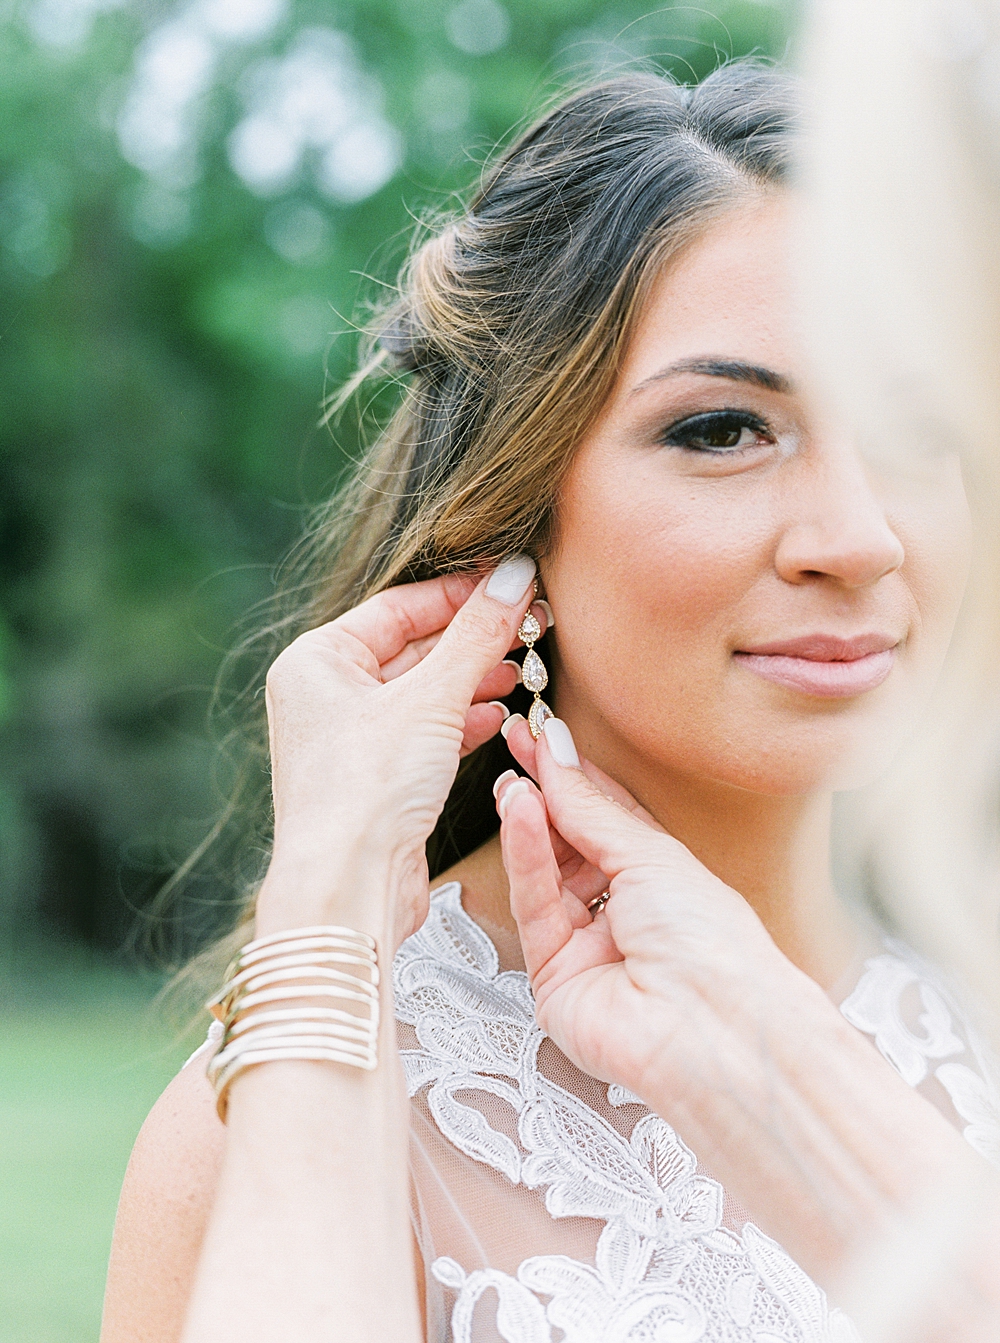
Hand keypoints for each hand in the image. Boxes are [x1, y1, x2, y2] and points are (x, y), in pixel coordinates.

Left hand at [257, 556, 543, 945]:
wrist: (347, 885)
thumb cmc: (366, 787)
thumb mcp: (432, 698)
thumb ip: (477, 634)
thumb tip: (517, 574)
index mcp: (317, 661)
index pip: (398, 606)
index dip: (460, 593)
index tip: (513, 582)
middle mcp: (324, 695)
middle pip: (411, 648)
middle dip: (471, 640)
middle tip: (528, 626)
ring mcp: (347, 740)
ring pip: (420, 694)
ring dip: (471, 681)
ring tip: (520, 671)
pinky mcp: (373, 780)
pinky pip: (422, 734)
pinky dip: (459, 723)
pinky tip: (498, 718)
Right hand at [495, 715, 807, 1101]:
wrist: (710, 1026)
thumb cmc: (710, 943)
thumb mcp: (651, 853)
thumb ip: (591, 809)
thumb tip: (557, 756)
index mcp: (659, 878)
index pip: (605, 816)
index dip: (572, 775)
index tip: (540, 737)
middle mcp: (622, 911)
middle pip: (569, 843)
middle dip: (543, 794)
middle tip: (515, 746)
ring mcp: (587, 946)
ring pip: (545, 874)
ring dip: (528, 824)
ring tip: (513, 781)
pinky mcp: (553, 977)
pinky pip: (534, 907)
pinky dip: (525, 859)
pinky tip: (520, 816)